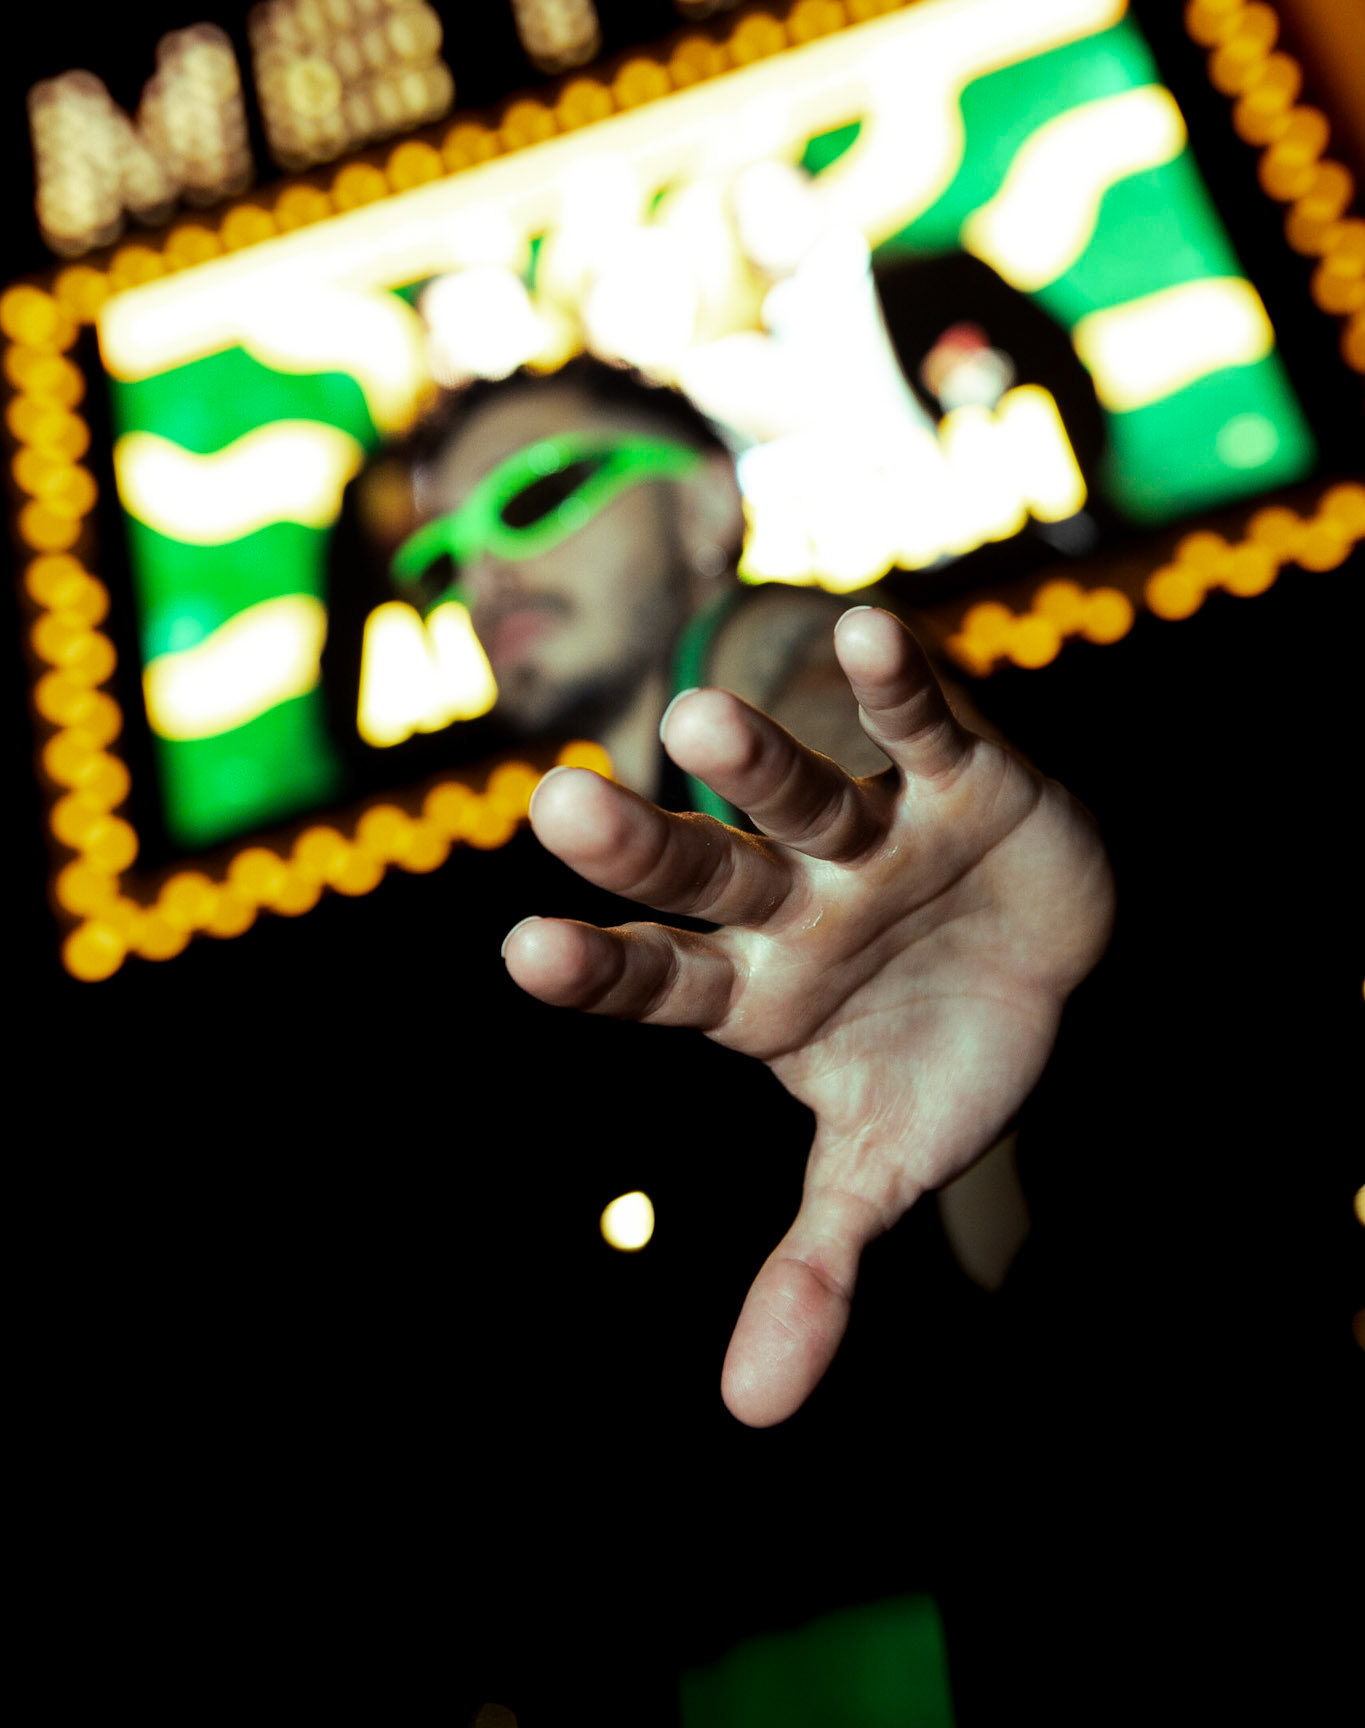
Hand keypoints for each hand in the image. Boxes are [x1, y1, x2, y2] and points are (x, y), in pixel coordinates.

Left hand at [503, 607, 1114, 1426]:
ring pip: (798, 793)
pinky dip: (900, 687)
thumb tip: (752, 1416)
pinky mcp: (959, 778)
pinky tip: (867, 633)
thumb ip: (814, 1268)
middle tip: (560, 804)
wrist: (1055, 957)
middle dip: (644, 848)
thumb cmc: (941, 1053)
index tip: (522, 951)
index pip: (656, 978)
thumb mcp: (880, 1167)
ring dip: (758, 764)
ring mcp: (869, 835)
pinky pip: (923, 724)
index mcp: (753, 991)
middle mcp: (792, 902)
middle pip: (705, 873)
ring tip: (701, 723)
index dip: (598, 967)